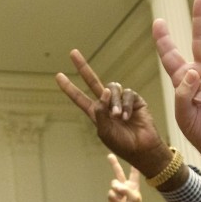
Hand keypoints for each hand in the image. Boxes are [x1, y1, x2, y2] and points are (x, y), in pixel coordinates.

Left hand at [55, 50, 170, 175]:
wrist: (142, 149)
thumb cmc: (122, 144)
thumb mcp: (105, 131)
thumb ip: (100, 112)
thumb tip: (104, 91)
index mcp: (96, 113)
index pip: (79, 98)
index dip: (69, 88)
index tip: (58, 76)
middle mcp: (107, 104)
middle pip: (93, 81)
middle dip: (82, 67)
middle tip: (72, 53)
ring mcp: (120, 100)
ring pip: (112, 88)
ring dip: (113, 102)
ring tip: (117, 117)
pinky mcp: (134, 100)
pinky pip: (127, 94)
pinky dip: (125, 105)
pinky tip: (126, 117)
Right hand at [106, 154, 141, 201]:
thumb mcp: (135, 198)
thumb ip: (126, 189)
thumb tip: (114, 185)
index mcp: (134, 185)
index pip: (134, 172)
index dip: (134, 164)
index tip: (135, 153)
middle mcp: (125, 186)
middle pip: (119, 172)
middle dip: (114, 164)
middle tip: (109, 155)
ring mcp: (118, 192)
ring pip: (113, 182)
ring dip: (117, 188)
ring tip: (121, 198)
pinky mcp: (111, 197)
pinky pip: (110, 192)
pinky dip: (114, 197)